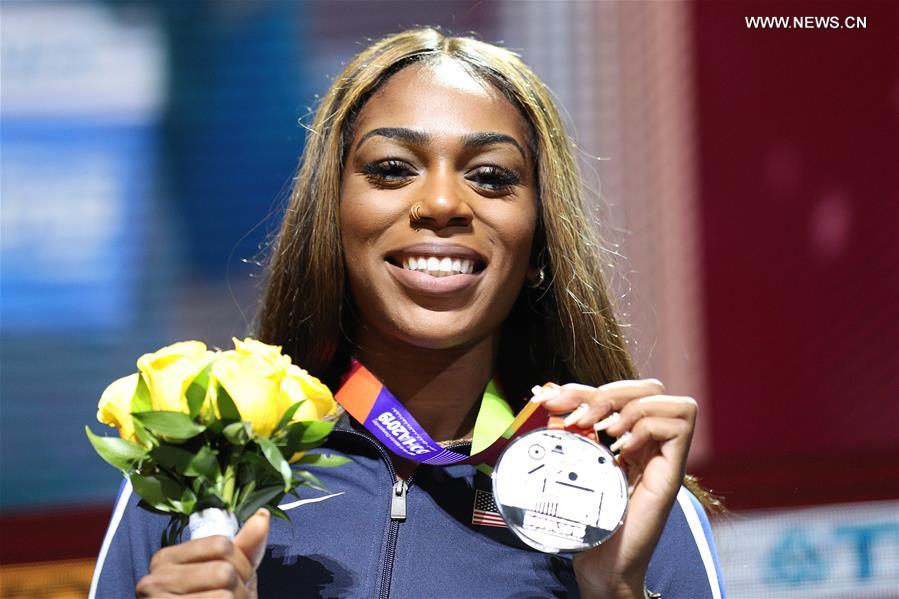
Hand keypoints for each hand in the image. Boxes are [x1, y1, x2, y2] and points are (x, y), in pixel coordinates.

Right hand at [136, 508, 269, 597]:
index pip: (221, 544)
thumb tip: (262, 515)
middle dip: (241, 588)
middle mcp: (154, 580)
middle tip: (236, 598)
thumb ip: (245, 547)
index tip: (240, 578)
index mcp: (166, 558)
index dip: (243, 563)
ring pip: (224, 596)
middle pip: (223, 571)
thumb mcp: (228, 572)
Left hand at [532, 379, 696, 598]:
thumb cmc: (586, 519)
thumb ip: (568, 431)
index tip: (549, 399)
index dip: (584, 387)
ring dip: (629, 407)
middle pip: (649, 387)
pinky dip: (647, 427)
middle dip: (608, 391)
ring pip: (670, 400)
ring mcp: (663, 457)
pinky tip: (622, 449)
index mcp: (627, 438)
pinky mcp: (672, 473)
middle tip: (577, 417)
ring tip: (603, 432)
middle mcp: (650, 443)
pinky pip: (679, 425)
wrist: (600, 565)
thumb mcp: (572, 463)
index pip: (619, 391)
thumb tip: (543, 393)